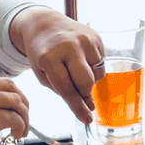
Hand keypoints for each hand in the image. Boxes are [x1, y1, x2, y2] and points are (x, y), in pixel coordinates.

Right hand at [0, 74, 28, 144]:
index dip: (12, 93)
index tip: (16, 106)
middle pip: (10, 86)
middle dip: (23, 101)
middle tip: (25, 116)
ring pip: (14, 101)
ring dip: (24, 116)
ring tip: (22, 129)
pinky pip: (10, 118)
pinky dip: (19, 125)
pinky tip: (15, 134)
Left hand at [10, 8, 104, 124]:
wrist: (45, 24)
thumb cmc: (43, 53)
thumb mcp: (43, 73)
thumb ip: (62, 90)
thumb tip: (88, 106)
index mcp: (49, 57)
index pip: (67, 89)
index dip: (77, 107)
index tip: (86, 119)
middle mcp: (68, 47)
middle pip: (86, 82)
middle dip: (85, 94)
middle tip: (84, 100)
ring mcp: (84, 40)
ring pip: (97, 74)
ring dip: (89, 79)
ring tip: (76, 71)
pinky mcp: (95, 37)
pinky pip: (101, 63)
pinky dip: (93, 68)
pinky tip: (82, 61)